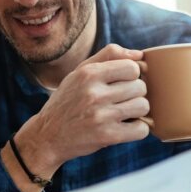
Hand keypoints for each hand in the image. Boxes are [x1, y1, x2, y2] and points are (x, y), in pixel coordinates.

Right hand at [19, 44, 149, 172]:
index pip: (132, 67)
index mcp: (88, 74)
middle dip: (135, 94)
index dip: (131, 75)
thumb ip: (108, 56)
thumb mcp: (79, 73)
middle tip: (121, 100)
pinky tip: (125, 127)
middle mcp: (93, 93)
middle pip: (140, 87)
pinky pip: (141, 129)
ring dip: (138, 111)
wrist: (47, 136)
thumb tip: (140, 55)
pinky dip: (137, 129)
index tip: (122, 83)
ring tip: (124, 113)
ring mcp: (100, 115)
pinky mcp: (106, 136)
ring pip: (143, 106)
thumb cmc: (67, 101)